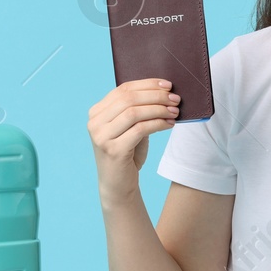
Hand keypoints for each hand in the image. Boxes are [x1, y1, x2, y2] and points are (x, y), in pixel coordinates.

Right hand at [88, 78, 179, 196]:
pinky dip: (157, 124)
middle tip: (175, 99)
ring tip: (175, 111)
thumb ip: (137, 110)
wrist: (118, 185)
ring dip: (158, 109)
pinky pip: (140, 129)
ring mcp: (101, 136)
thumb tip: (163, 92)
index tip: (167, 85)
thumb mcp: (129, 128)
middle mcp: (95, 122)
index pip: (123, 89)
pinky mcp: (113, 150)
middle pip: (129, 98)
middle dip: (156, 96)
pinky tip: (169, 124)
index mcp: (97, 112)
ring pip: (134, 112)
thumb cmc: (127, 154)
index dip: (147, 84)